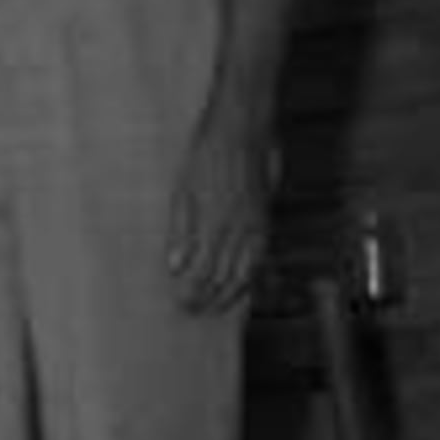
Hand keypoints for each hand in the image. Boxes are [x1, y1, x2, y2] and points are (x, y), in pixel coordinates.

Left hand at [166, 124, 273, 316]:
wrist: (241, 127)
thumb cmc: (206, 154)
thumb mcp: (183, 190)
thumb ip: (180, 230)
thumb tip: (175, 266)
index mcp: (215, 225)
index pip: (203, 274)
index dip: (193, 294)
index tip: (181, 306)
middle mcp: (238, 231)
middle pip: (224, 278)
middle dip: (209, 299)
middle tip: (194, 312)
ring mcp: (255, 225)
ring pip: (246, 272)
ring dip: (231, 294)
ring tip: (217, 306)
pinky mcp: (265, 216)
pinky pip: (261, 255)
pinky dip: (252, 274)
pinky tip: (244, 281)